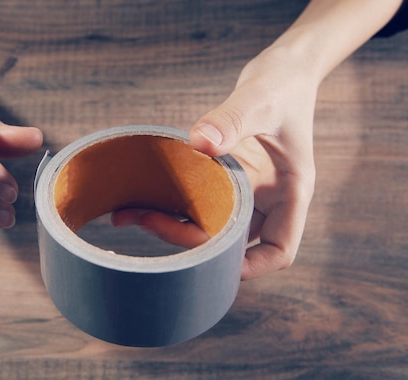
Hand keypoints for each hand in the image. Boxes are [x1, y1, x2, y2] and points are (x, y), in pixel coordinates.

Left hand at [113, 48, 316, 279]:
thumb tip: (199, 142)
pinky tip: (138, 198)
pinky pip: (198, 198)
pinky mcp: (225, 175)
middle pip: (233, 242)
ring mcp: (246, 189)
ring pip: (210, 224)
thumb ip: (232, 119)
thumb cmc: (283, 83)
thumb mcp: (260, 99)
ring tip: (131, 213)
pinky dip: (171, 203)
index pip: (279, 250)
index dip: (250, 267)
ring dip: (173, 225)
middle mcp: (268, 197)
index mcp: (291, 191)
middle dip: (191, 242)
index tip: (213, 265)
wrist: (283, 68)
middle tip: (148, 222)